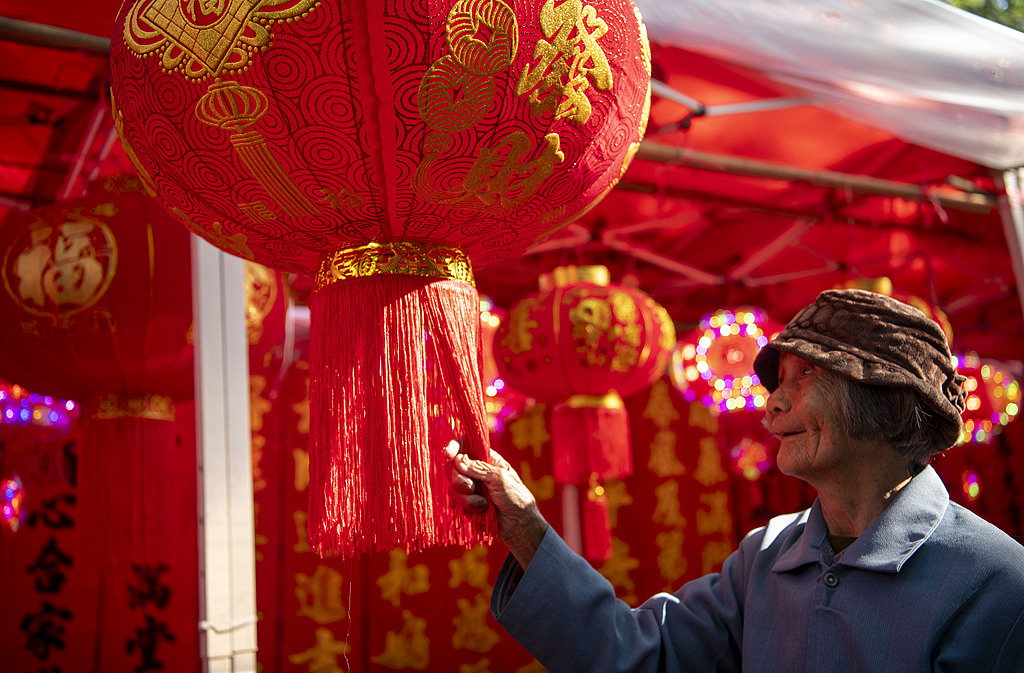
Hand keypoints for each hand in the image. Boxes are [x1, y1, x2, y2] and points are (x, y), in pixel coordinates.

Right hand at [444, 440, 547, 567]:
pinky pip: (453, 501)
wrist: (518, 525)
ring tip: (483, 504)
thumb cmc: (515, 498)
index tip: (448, 455)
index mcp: (487, 459)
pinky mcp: (465, 503)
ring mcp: (470, 488)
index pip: (466, 445)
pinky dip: (464, 506)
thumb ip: (478, 468)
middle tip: (471, 488)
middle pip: (453, 467)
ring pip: (452, 486)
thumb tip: (457, 460)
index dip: (454, 446)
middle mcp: (476, 471)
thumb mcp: (499, 479)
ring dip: (466, 497)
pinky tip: (479, 510)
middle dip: (459, 479)